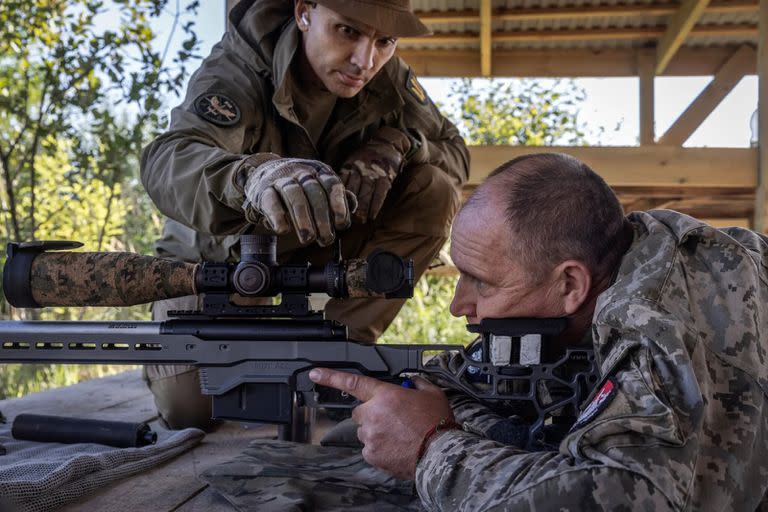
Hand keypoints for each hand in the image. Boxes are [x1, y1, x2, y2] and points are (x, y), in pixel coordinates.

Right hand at [243, 158, 355, 245]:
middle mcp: (300, 171)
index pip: (332, 184)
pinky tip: (283, 230)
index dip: (338, 204)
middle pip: (314, 192)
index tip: (342, 224)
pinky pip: (270, 200)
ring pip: (293, 195)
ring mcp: (281, 178)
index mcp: (318, 171)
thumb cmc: (299, 186)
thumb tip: (353, 206)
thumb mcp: (320, 186)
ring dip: (302, 219)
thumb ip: (337, 197)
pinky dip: (277, 215)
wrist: (264, 174)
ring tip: (308, 239)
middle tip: (326, 240)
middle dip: (322, 218)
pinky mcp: (262, 189)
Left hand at [309, 367, 454, 479]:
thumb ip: (418, 382)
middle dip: (372, 413)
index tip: (315, 373)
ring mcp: (370, 436)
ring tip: (398, 435)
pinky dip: (379, 448)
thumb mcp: (432, 393)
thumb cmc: (437, 423)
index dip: (331, 377)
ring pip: (365, 431)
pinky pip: (369, 448)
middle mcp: (372, 414)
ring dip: (376, 431)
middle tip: (392, 419)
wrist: (439, 454)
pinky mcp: (371, 454)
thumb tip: (412, 380)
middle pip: (360, 411)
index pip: (353, 382)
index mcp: (385, 395)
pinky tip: (396, 447)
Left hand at [339, 127, 411, 223]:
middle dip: (350, 205)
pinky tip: (372, 215)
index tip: (334, 211)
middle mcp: (360, 168)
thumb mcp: (351, 162)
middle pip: (353, 189)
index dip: (337, 197)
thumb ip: (343, 176)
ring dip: (363, 208)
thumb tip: (330, 194)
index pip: (341, 183)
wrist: (386, 144)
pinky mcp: (386, 177)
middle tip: (346, 220)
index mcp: (349, 165)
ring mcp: (374, 173)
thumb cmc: (365, 157)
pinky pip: (380, 193)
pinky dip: (376, 205)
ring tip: (360, 221)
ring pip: (366, 192)